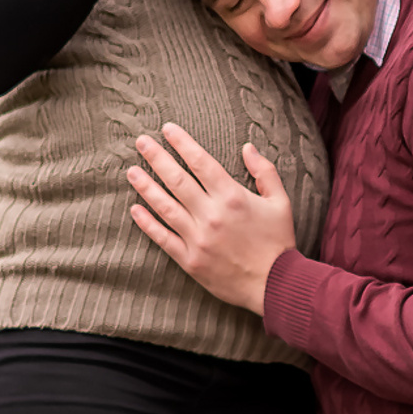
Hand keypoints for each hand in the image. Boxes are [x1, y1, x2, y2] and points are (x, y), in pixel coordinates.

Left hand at [127, 125, 297, 315]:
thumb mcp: (280, 202)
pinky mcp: (190, 260)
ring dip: (146, 186)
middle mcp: (211, 215)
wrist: (275, 285)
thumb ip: (264, 172)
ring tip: (131, 171)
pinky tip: (134, 209)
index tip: (167, 128)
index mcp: (232, 197)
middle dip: (157, 157)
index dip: (182, 142)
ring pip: (164, 207)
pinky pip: (163, 238)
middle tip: (141, 141)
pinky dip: (147, 224)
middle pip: (177, 180)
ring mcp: (198, 238)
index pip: (201, 162)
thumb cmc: (278, 241)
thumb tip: (247, 147)